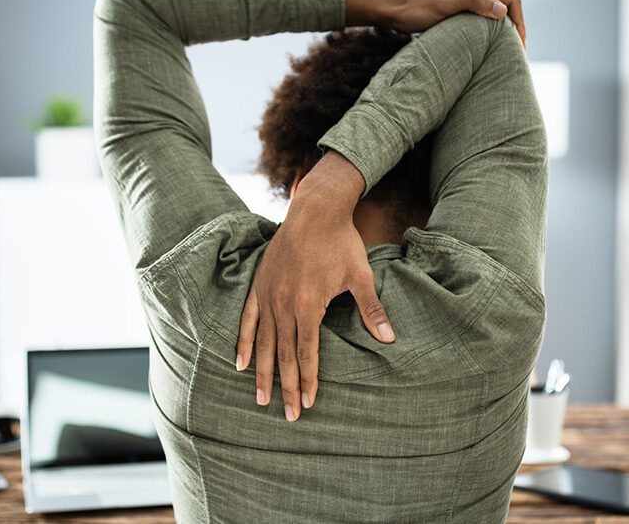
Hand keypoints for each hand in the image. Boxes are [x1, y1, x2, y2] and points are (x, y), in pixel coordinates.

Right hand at [235, 151, 394, 420]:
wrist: (315, 211)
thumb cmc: (341, 242)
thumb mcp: (360, 276)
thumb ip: (371, 309)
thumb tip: (389, 338)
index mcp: (308, 305)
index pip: (306, 352)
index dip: (307, 380)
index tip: (308, 403)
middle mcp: (284, 304)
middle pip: (283, 354)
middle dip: (285, 387)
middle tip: (287, 416)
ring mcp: (268, 295)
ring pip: (263, 342)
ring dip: (262, 372)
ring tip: (260, 399)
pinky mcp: (259, 285)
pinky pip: (247, 320)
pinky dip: (243, 342)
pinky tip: (239, 363)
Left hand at [346, 0, 525, 49]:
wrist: (393, 8)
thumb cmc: (416, 8)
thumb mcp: (446, 6)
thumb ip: (475, 3)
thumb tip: (503, 11)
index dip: (520, 23)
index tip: (521, 46)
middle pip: (506, 4)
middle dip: (515, 26)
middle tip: (518, 52)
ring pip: (495, 9)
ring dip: (503, 28)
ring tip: (507, 50)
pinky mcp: (459, 0)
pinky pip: (482, 12)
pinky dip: (490, 26)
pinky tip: (490, 42)